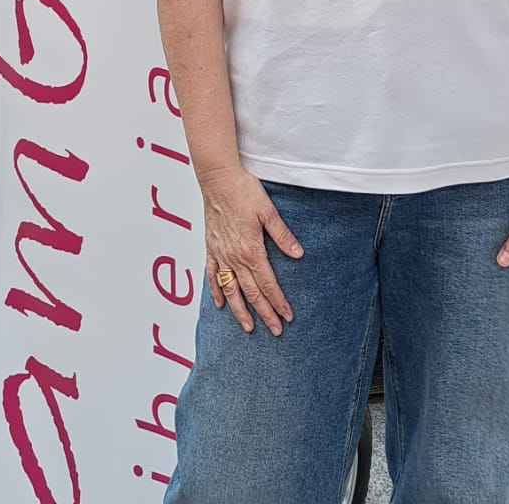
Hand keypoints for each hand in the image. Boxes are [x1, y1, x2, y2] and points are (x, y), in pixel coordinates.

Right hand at [200, 165, 302, 335]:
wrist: (218, 178)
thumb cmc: (243, 190)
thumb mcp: (269, 211)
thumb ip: (282, 235)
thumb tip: (298, 254)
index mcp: (251, 250)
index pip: (267, 283)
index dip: (278, 302)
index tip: (287, 316)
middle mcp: (234, 257)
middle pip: (251, 292)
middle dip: (265, 313)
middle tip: (275, 330)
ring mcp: (220, 254)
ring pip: (231, 289)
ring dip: (240, 310)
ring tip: (248, 327)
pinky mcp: (211, 248)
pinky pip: (212, 275)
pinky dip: (216, 291)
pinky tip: (220, 303)